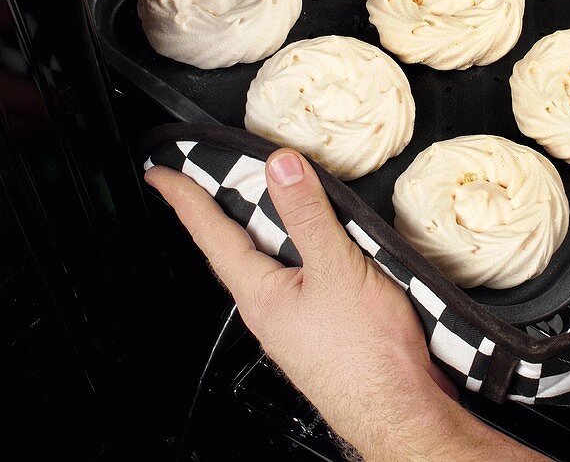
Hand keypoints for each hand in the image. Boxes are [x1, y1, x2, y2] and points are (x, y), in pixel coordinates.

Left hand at [146, 150, 544, 461]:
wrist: (401, 412)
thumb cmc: (368, 355)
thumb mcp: (337, 269)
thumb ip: (308, 215)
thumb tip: (280, 166)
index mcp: (261, 292)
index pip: (211, 233)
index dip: (183, 198)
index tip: (159, 175)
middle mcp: (270, 309)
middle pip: (234, 247)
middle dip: (218, 210)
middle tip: (200, 178)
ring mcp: (294, 322)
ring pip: (267, 262)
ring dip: (261, 228)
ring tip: (259, 199)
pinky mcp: (321, 330)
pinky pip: (297, 276)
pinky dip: (296, 248)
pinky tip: (316, 243)